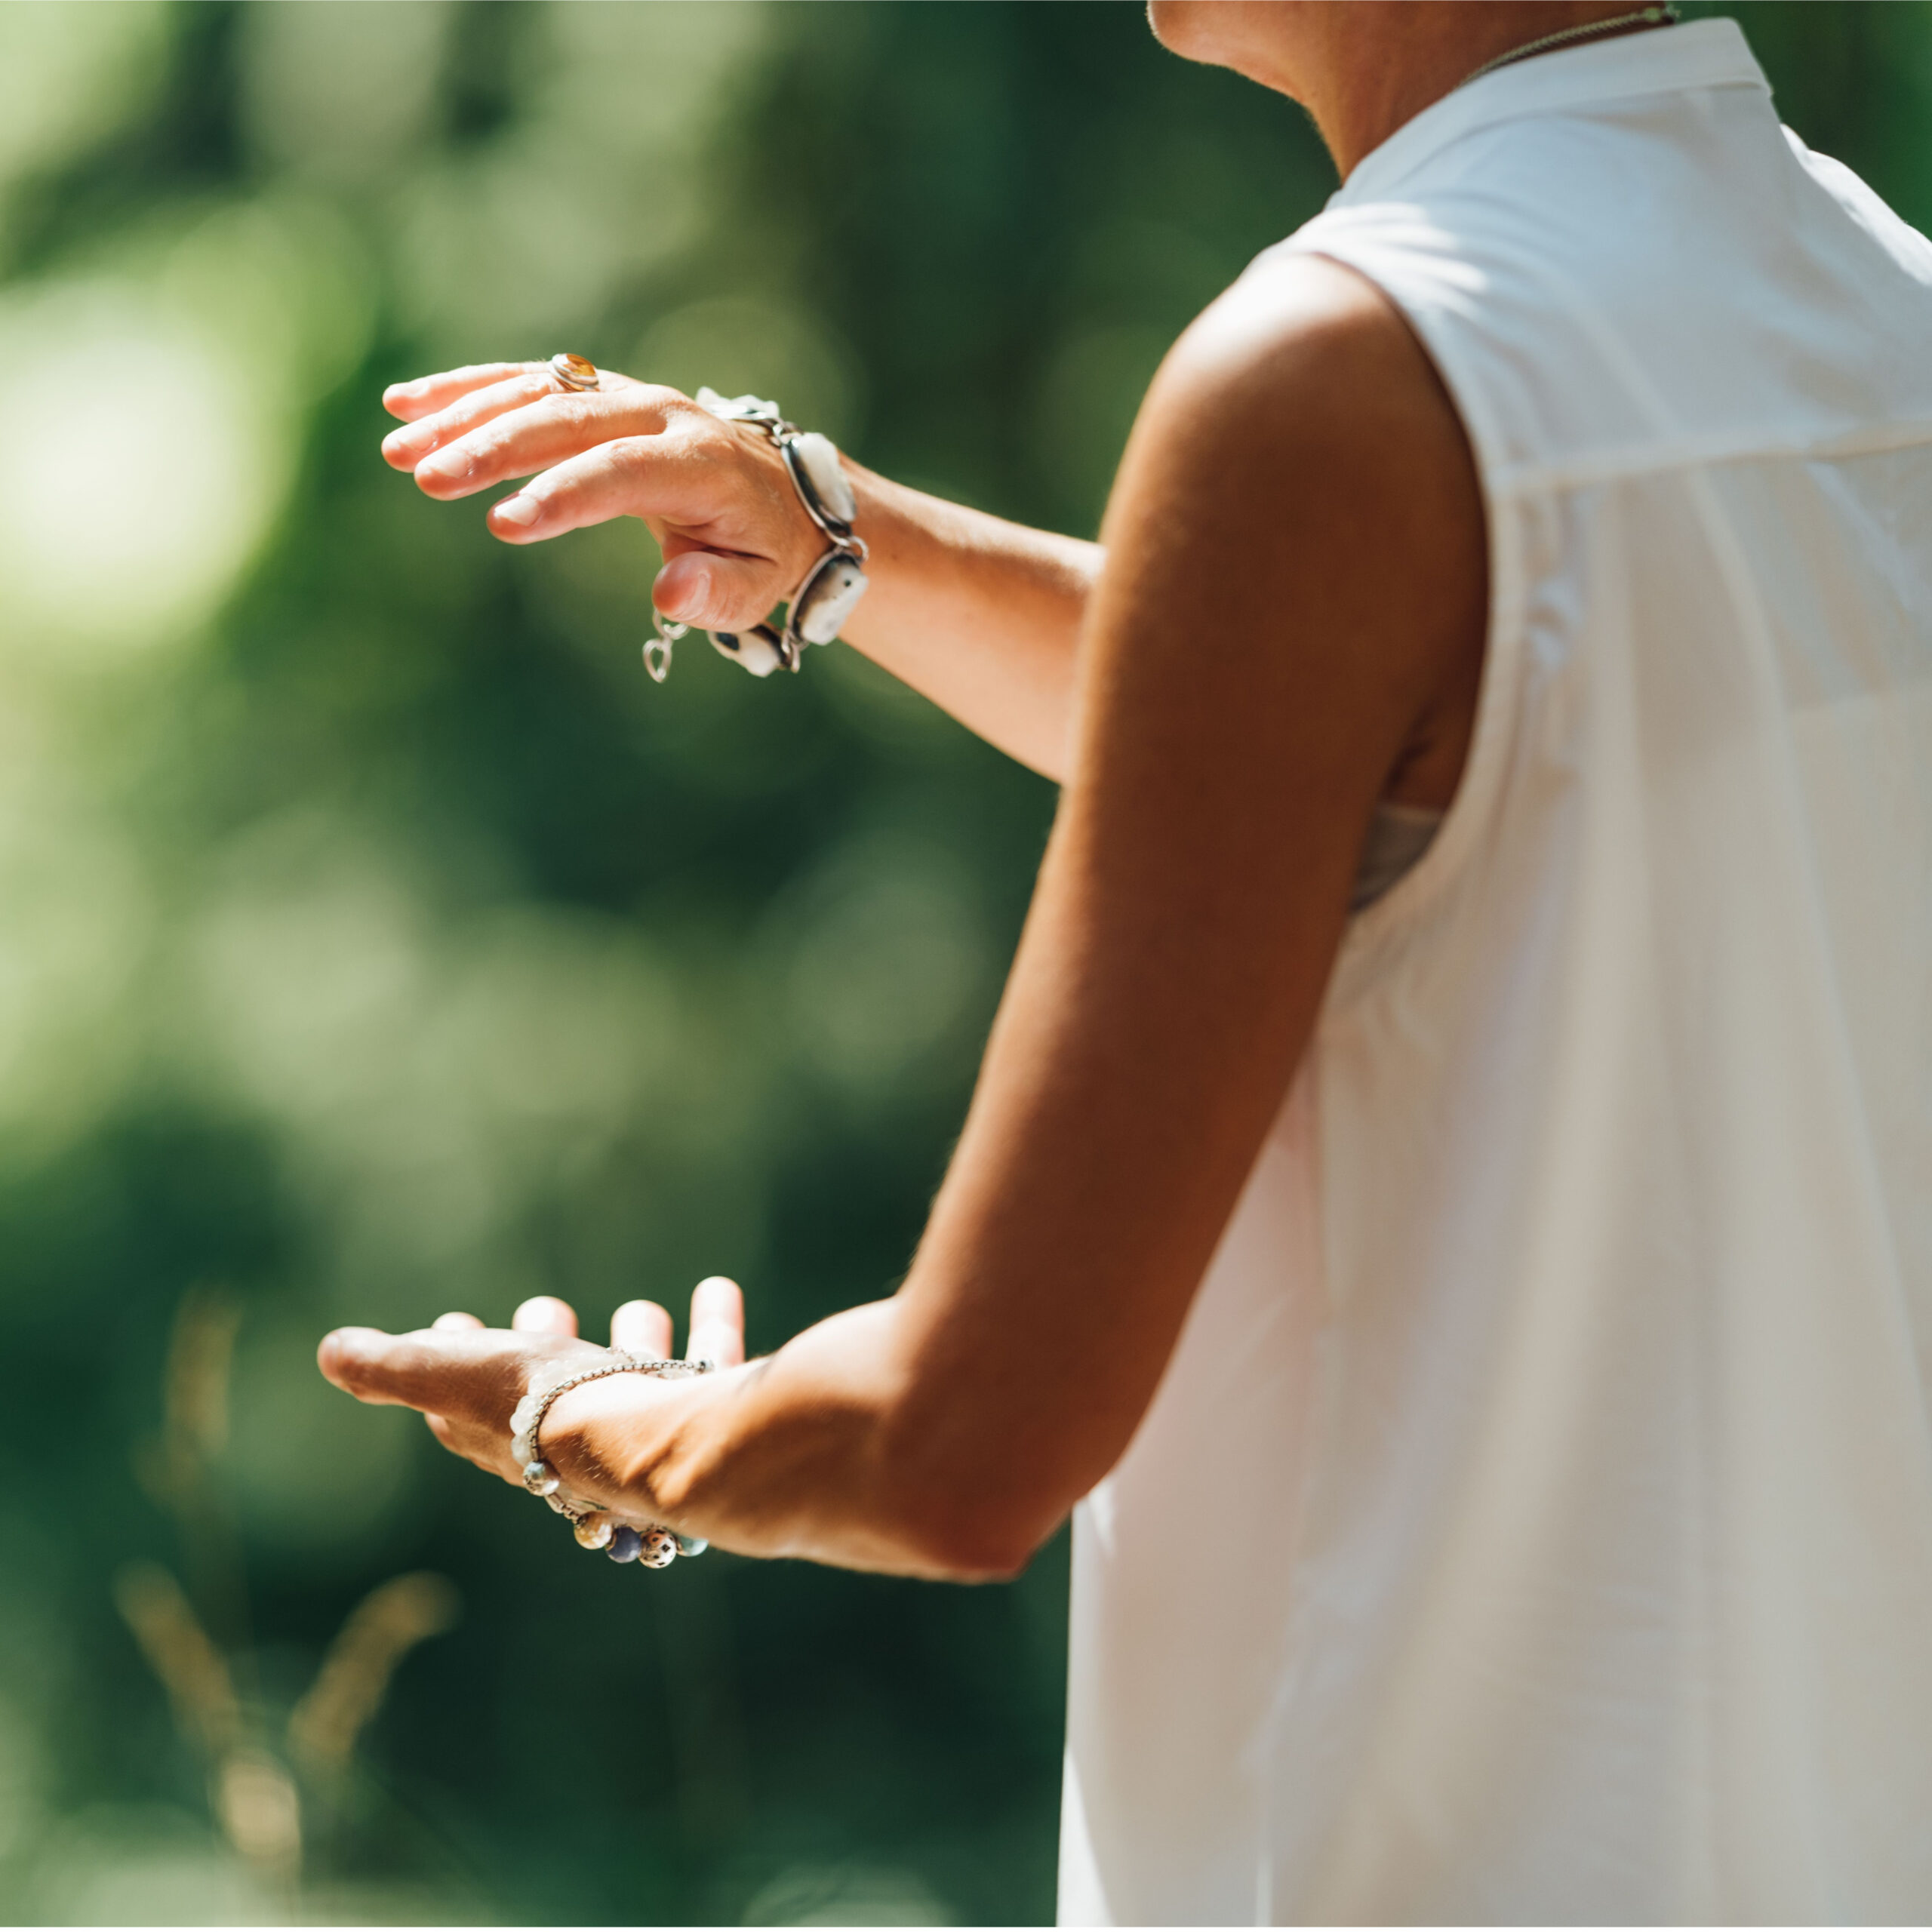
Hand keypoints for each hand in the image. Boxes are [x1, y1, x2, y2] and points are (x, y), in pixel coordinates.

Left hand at [317, 1280, 746, 1495]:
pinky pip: (706, 1365)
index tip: (453, 1322)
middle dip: (546, 1352)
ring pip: (635, 1383)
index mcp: (507, 1439)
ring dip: (632, 1344)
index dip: (455, 1366)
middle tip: (543, 1307)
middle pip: (554, 1397)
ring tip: (639, 1309)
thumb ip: (391, 1367)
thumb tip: (329, 1354)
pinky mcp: (702, 1416)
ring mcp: (641, 1432)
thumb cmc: (539, 1411)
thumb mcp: (453, 1375)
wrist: (648, 1445)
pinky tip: (717, 1288)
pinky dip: (709, 1325)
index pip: (466, 1408)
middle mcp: (574, 1443)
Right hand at [379, 362, 827, 632]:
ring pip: (538, 391)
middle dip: (494, 446)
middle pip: (567, 420)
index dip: (562, 495)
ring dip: (464, 415)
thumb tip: (670, 594)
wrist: (786, 493)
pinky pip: (529, 381)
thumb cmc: (764, 552)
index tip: (503, 526)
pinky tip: (406, 404)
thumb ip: (718, 594)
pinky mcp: (598, 392)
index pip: (621, 471)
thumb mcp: (756, 587)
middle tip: (427, 478)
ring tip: (398, 450)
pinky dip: (468, 389)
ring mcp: (626, 395)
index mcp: (700, 463)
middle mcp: (661, 413)